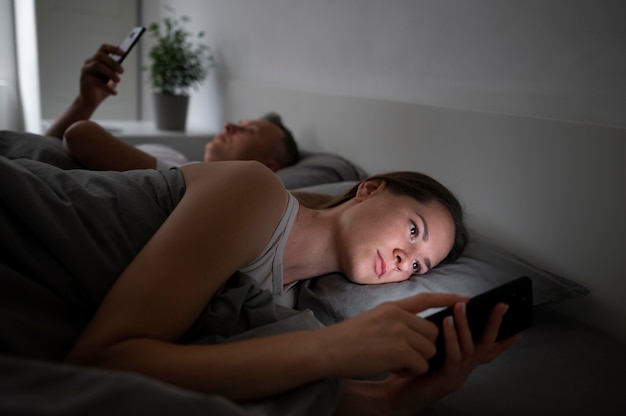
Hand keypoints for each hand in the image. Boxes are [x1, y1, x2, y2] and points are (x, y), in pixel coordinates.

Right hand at [78, 44, 124, 109]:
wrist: (90, 101)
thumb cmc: (102, 88)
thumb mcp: (111, 78)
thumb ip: (115, 71)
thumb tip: (120, 66)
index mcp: (96, 60)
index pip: (103, 49)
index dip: (114, 49)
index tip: (124, 54)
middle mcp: (89, 64)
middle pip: (99, 56)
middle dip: (113, 62)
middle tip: (122, 71)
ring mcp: (85, 72)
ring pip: (97, 65)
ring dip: (110, 73)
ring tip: (118, 81)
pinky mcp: (85, 81)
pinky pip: (97, 82)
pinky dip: (108, 88)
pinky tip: (115, 93)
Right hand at [321, 293, 468, 379]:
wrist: (328, 350)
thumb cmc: (347, 340)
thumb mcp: (373, 319)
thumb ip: (396, 320)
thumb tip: (418, 331)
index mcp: (392, 307)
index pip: (425, 299)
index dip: (447, 299)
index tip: (465, 299)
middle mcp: (399, 316)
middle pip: (432, 333)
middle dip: (424, 347)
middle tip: (401, 355)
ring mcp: (400, 332)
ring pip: (429, 350)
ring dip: (416, 361)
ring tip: (392, 361)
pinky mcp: (400, 350)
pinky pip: (421, 364)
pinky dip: (409, 371)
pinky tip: (390, 367)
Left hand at [384, 302, 520, 413]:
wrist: (394, 394)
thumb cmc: (410, 369)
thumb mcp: (430, 348)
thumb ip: (441, 335)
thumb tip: (448, 310)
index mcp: (462, 361)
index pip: (488, 348)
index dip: (504, 338)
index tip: (518, 323)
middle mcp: (465, 369)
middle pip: (487, 345)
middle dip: (495, 324)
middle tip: (501, 305)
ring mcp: (458, 376)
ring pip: (469, 348)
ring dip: (466, 325)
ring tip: (461, 306)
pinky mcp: (446, 381)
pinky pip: (454, 357)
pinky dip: (452, 339)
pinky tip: (446, 323)